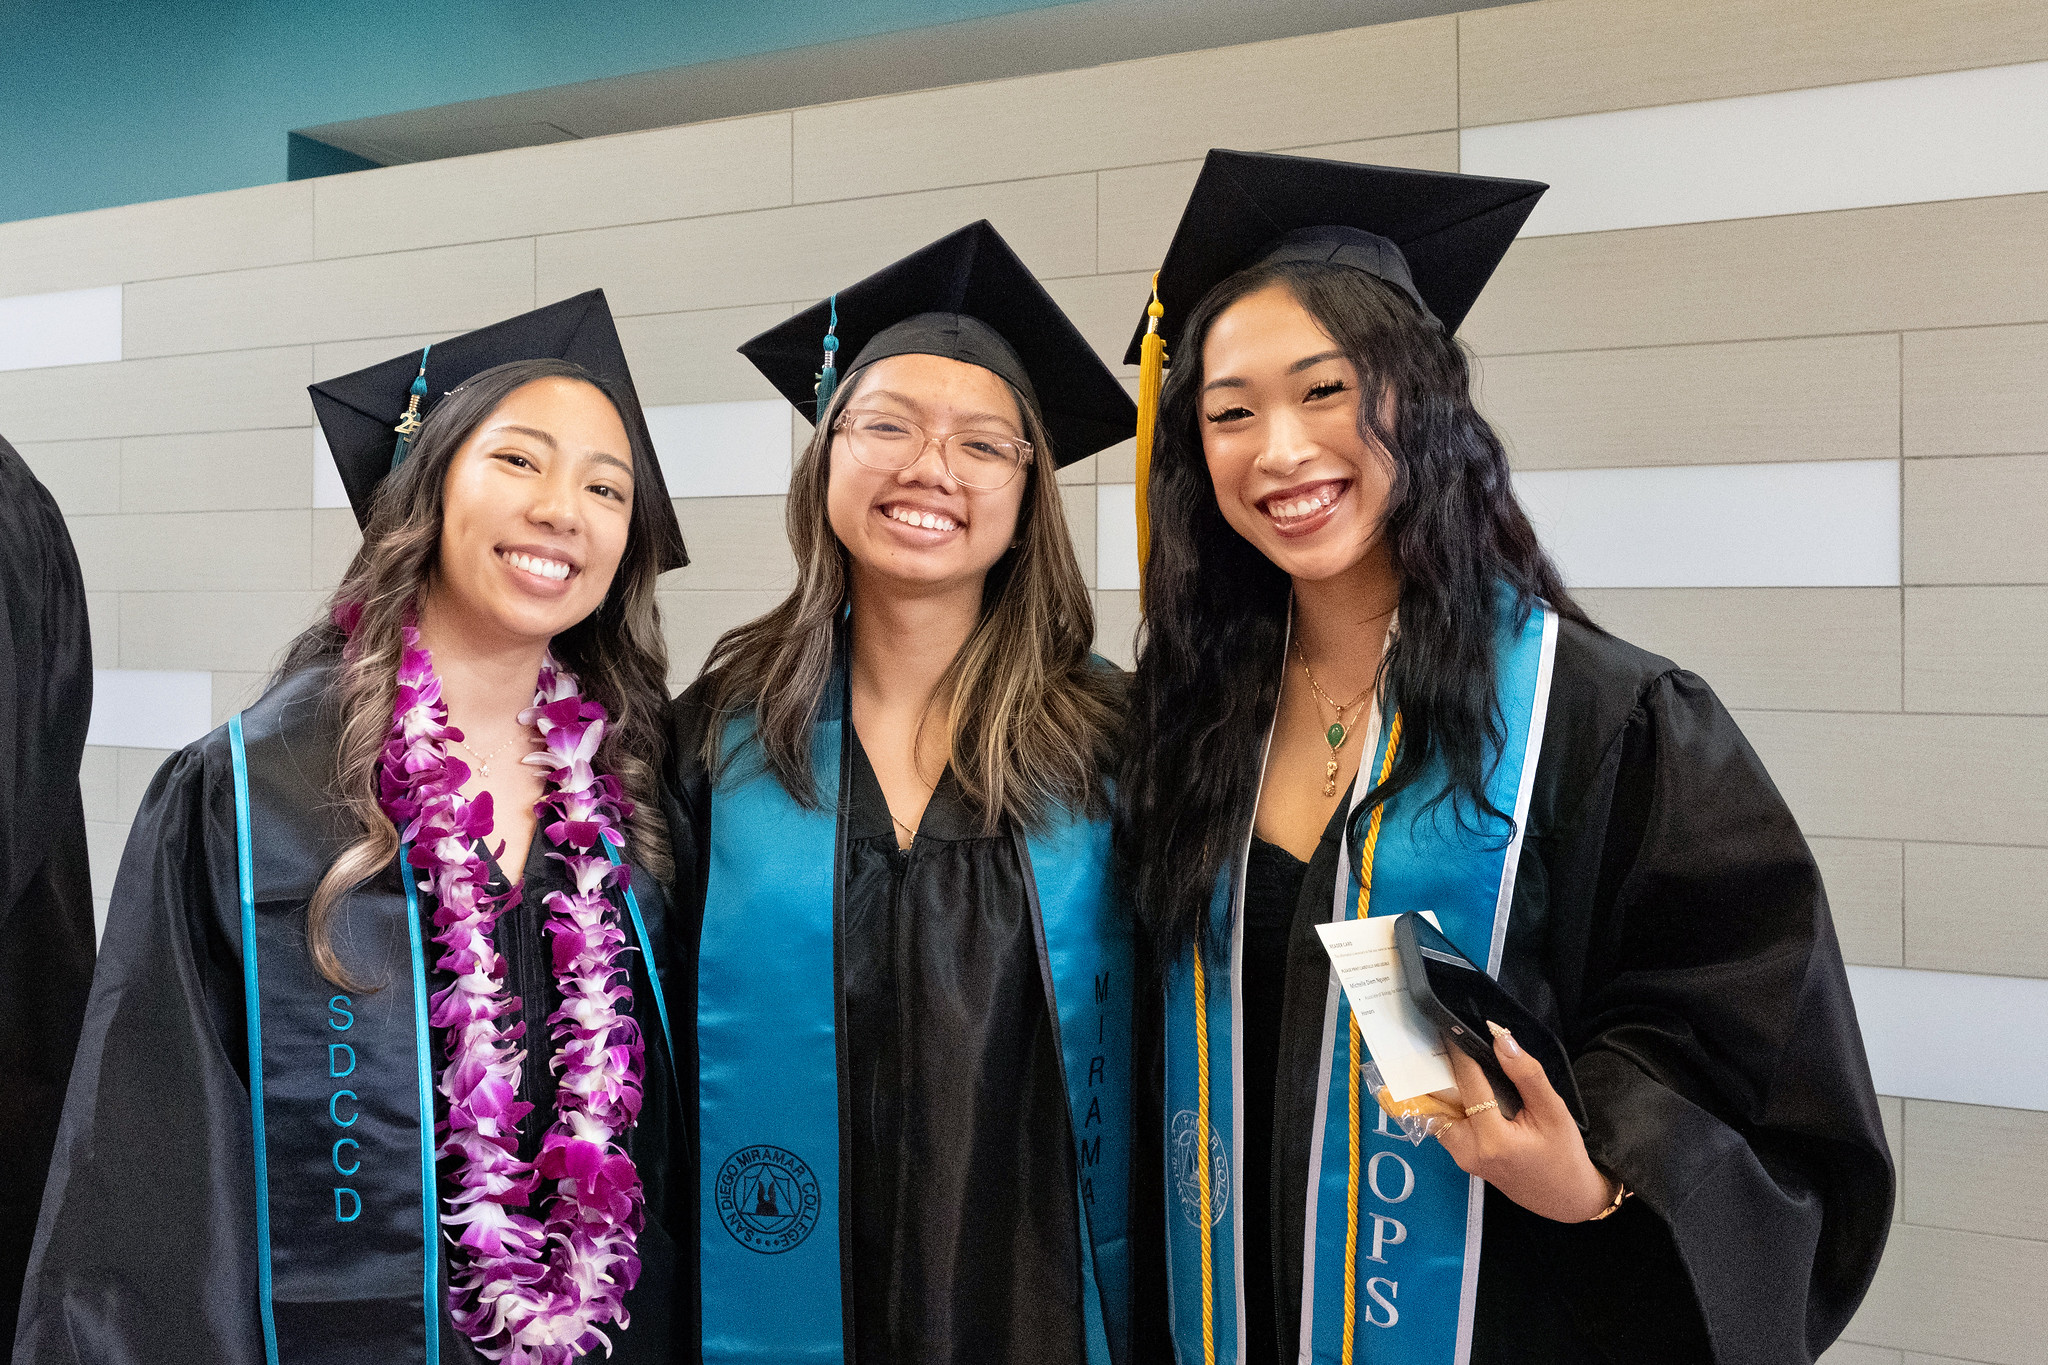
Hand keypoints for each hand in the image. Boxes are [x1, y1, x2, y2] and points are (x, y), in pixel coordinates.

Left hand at [1434, 1022, 1616, 1222]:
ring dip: (1440, 1088)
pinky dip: (1449, 1103)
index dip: (1460, 1053)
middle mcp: (1469, 1151)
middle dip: (1439, 1071)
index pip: (1469, 1085)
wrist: (1566, 1198)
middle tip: (1438, 1040)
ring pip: (1439, 1114)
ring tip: (1444, 1058)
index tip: (1450, 1027)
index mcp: (1493, 1140)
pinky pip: (1446, 1125)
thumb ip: (1526, 1075)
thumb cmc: (1564, 1155)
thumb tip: (1501, 1039)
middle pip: (1442, 1101)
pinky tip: (1457, 1085)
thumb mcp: (1553, 1111)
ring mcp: (1462, 1158)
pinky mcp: (1462, 1158)